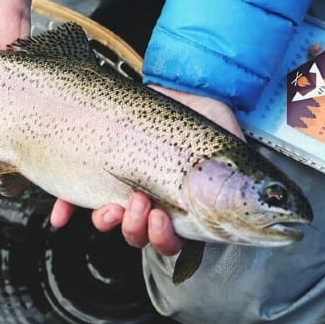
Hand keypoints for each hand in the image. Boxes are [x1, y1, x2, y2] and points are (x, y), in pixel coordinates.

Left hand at [50, 85, 245, 255]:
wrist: (176, 82)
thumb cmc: (205, 113)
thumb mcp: (227, 141)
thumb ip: (239, 173)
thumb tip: (262, 201)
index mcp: (185, 204)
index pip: (175, 239)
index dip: (165, 241)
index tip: (162, 221)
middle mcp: (155, 201)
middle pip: (140, 236)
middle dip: (137, 230)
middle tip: (140, 204)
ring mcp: (125, 187)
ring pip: (112, 222)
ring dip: (109, 221)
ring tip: (113, 202)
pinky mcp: (100, 171)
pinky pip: (78, 198)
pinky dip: (68, 209)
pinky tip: (62, 215)